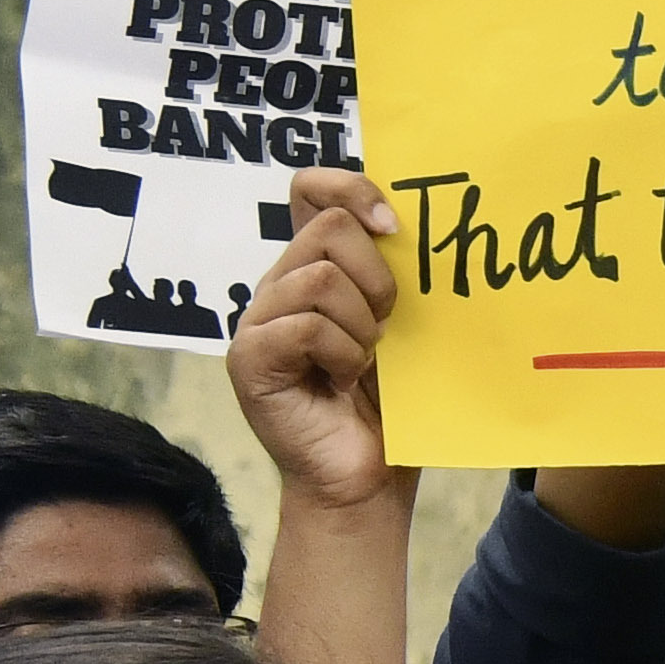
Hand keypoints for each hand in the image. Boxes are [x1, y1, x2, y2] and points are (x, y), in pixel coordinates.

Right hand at [236, 178, 404, 512]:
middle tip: (387, 327)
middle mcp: (281, 284)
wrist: (370, 476)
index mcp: (316, 267)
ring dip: (362, 324)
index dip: (351, 187)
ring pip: (320, 278)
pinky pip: (306, 326)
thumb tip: (416, 222)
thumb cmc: (392, 402)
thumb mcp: (408, 326)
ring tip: (363, 361)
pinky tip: (341, 381)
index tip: (394, 224)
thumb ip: (401, 275)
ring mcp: (258, 319)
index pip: (312, 190)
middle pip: (328, 228)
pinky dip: (341, 353)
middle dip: (377, 278)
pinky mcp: (249, 357)